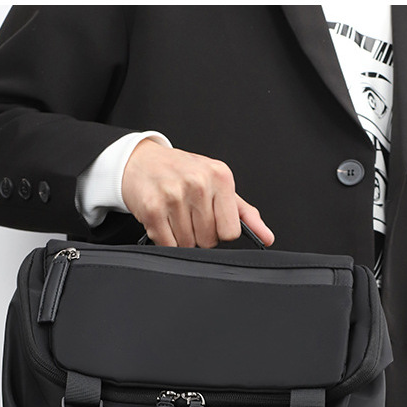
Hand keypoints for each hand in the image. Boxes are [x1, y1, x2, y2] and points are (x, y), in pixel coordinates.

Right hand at [121, 139, 274, 247]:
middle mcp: (198, 183)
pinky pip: (167, 244)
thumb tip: (266, 237)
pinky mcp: (153, 208)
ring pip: (188, 244)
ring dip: (180, 237)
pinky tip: (162, 221)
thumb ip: (244, 213)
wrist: (140, 161)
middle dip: (198, 234)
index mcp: (220, 176)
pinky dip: (165, 240)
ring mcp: (174, 195)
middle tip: (188, 215)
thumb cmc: (182, 173)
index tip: (211, 220)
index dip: (220, 232)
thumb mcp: (217, 185)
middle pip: (208, 240)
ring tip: (174, 216)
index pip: (231, 231)